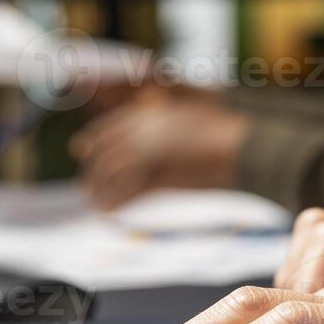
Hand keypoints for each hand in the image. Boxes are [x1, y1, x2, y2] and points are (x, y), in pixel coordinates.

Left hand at [70, 100, 251, 207]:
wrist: (242, 144)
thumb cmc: (224, 127)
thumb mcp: (189, 113)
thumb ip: (164, 121)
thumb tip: (149, 122)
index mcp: (150, 114)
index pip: (109, 127)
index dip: (92, 139)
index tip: (80, 150)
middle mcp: (144, 132)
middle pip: (105, 153)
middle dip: (93, 171)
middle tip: (87, 186)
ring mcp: (150, 154)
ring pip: (111, 174)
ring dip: (100, 190)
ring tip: (96, 203)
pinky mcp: (159, 178)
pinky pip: (128, 193)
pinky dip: (115, 203)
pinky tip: (111, 211)